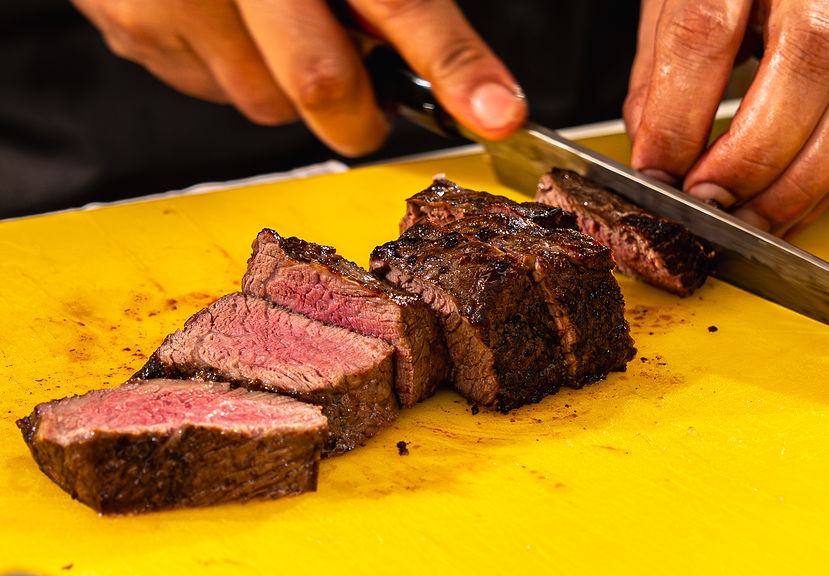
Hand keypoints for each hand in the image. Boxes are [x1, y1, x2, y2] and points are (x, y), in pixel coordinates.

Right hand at [71, 0, 526, 155]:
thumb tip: (454, 74)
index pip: (403, 8)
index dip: (455, 67)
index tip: (497, 114)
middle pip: (323, 86)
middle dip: (357, 115)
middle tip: (362, 96)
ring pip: (263, 104)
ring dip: (285, 87)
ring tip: (271, 23)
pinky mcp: (134, 28)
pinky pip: (209, 91)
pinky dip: (231, 72)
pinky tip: (222, 20)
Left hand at [623, 0, 828, 236]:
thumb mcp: (672, 0)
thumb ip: (659, 77)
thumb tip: (657, 162)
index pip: (708, 30)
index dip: (681, 113)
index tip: (658, 172)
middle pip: (807, 59)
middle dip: (754, 154)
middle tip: (710, 203)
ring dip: (802, 179)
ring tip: (750, 221)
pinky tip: (791, 204)